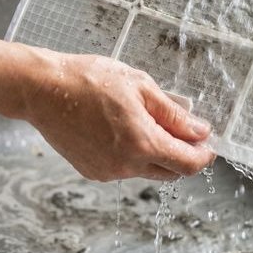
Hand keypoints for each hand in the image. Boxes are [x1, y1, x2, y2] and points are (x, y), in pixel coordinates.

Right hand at [21, 50, 215, 181]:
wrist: (43, 90)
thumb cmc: (88, 80)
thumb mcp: (140, 86)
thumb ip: (173, 113)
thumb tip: (199, 130)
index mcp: (142, 143)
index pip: (187, 163)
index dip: (203, 155)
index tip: (209, 145)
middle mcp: (126, 165)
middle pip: (170, 171)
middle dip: (182, 154)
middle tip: (183, 130)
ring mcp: (107, 171)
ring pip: (146, 170)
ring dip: (156, 153)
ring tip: (145, 120)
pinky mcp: (92, 171)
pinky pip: (124, 169)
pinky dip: (132, 154)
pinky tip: (122, 129)